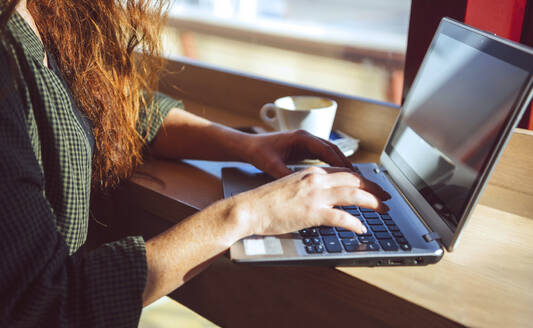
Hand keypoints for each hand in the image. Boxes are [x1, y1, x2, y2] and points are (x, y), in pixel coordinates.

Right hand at [232, 166, 390, 235]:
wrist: (249, 208)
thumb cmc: (266, 201)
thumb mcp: (292, 187)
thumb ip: (310, 189)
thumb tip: (325, 199)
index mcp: (311, 173)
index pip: (345, 172)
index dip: (363, 180)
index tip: (373, 186)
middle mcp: (316, 180)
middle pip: (354, 180)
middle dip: (374, 188)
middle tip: (386, 197)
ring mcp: (315, 196)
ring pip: (353, 194)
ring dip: (372, 202)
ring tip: (383, 209)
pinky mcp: (312, 212)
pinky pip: (341, 218)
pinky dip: (354, 223)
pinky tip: (361, 228)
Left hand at [243, 130, 353, 177]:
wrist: (248, 146)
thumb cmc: (258, 152)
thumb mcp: (271, 165)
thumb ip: (285, 174)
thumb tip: (299, 185)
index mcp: (301, 138)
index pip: (327, 149)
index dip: (341, 161)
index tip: (352, 173)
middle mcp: (306, 137)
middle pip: (333, 149)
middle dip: (346, 163)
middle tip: (358, 177)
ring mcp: (305, 141)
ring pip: (329, 151)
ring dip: (340, 163)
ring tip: (353, 177)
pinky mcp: (303, 147)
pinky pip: (322, 154)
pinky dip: (331, 163)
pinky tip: (337, 175)